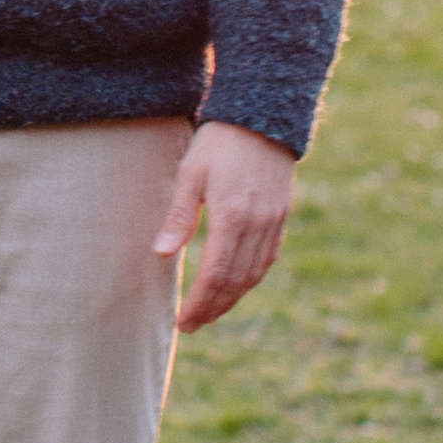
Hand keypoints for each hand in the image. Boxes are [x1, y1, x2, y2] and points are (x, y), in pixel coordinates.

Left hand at [153, 120, 296, 330]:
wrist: (262, 116)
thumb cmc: (218, 143)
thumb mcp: (191, 174)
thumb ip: (179, 216)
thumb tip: (162, 253)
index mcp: (232, 215)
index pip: (215, 273)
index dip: (200, 302)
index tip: (183, 321)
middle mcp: (257, 224)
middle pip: (236, 281)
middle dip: (213, 307)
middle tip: (192, 325)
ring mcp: (273, 221)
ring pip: (254, 274)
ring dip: (232, 298)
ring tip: (210, 313)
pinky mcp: (281, 216)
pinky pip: (267, 258)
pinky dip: (251, 278)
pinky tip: (236, 286)